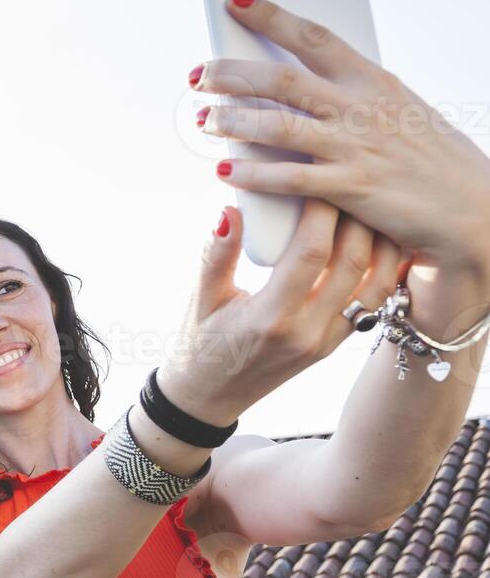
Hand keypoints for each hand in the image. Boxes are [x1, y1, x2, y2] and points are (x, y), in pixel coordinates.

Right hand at [158, 203, 400, 425]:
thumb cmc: (197, 346)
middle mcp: (307, 333)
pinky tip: (373, 239)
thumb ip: (216, 255)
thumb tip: (230, 210)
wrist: (207, 399)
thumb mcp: (199, 300)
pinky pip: (372, 300)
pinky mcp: (335, 344)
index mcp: (270, 319)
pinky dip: (380, 265)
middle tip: (347, 183)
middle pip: (353, 261)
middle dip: (355, 215)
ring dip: (378, 240)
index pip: (312, 253)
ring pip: (375, 281)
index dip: (320, 210)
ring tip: (367, 206)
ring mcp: (327, 342)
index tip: (314, 179)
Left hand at [197, 0, 489, 274]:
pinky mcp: (351, 187)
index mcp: (374, 80)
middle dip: (231, 74)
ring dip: (231, 122)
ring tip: (202, 121)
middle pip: (281, 79)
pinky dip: (251, 173)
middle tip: (197, 77)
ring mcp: (356, 146)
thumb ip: (352, 96)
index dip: (270, 16)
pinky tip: (224, 171)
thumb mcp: (397, 111)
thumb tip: (297, 83)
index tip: (233, 2)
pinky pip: (289, 178)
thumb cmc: (426, 159)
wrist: (470, 209)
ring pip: (278, 125)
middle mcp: (362, 107)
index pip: (314, 36)